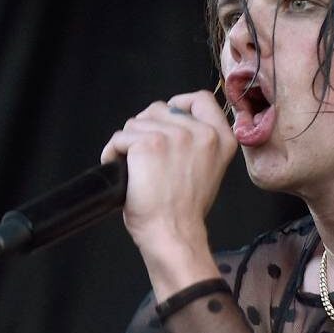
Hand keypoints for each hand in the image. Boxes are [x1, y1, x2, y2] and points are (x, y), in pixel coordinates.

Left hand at [100, 91, 231, 294]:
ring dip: (128, 143)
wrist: (174, 233)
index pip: (201, 99)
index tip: (168, 117)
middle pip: (159, 109)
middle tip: (145, 158)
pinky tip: (120, 170)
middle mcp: (201, 132)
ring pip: (136, 122)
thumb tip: (172, 128)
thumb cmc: (185, 211)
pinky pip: (119, 137)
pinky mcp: (148, 142)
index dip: (180, 104)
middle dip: (146, 128)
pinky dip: (112, 153)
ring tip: (133, 168)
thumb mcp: (208, 171)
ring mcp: (175, 135)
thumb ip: (197, 145)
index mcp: (221, 139)